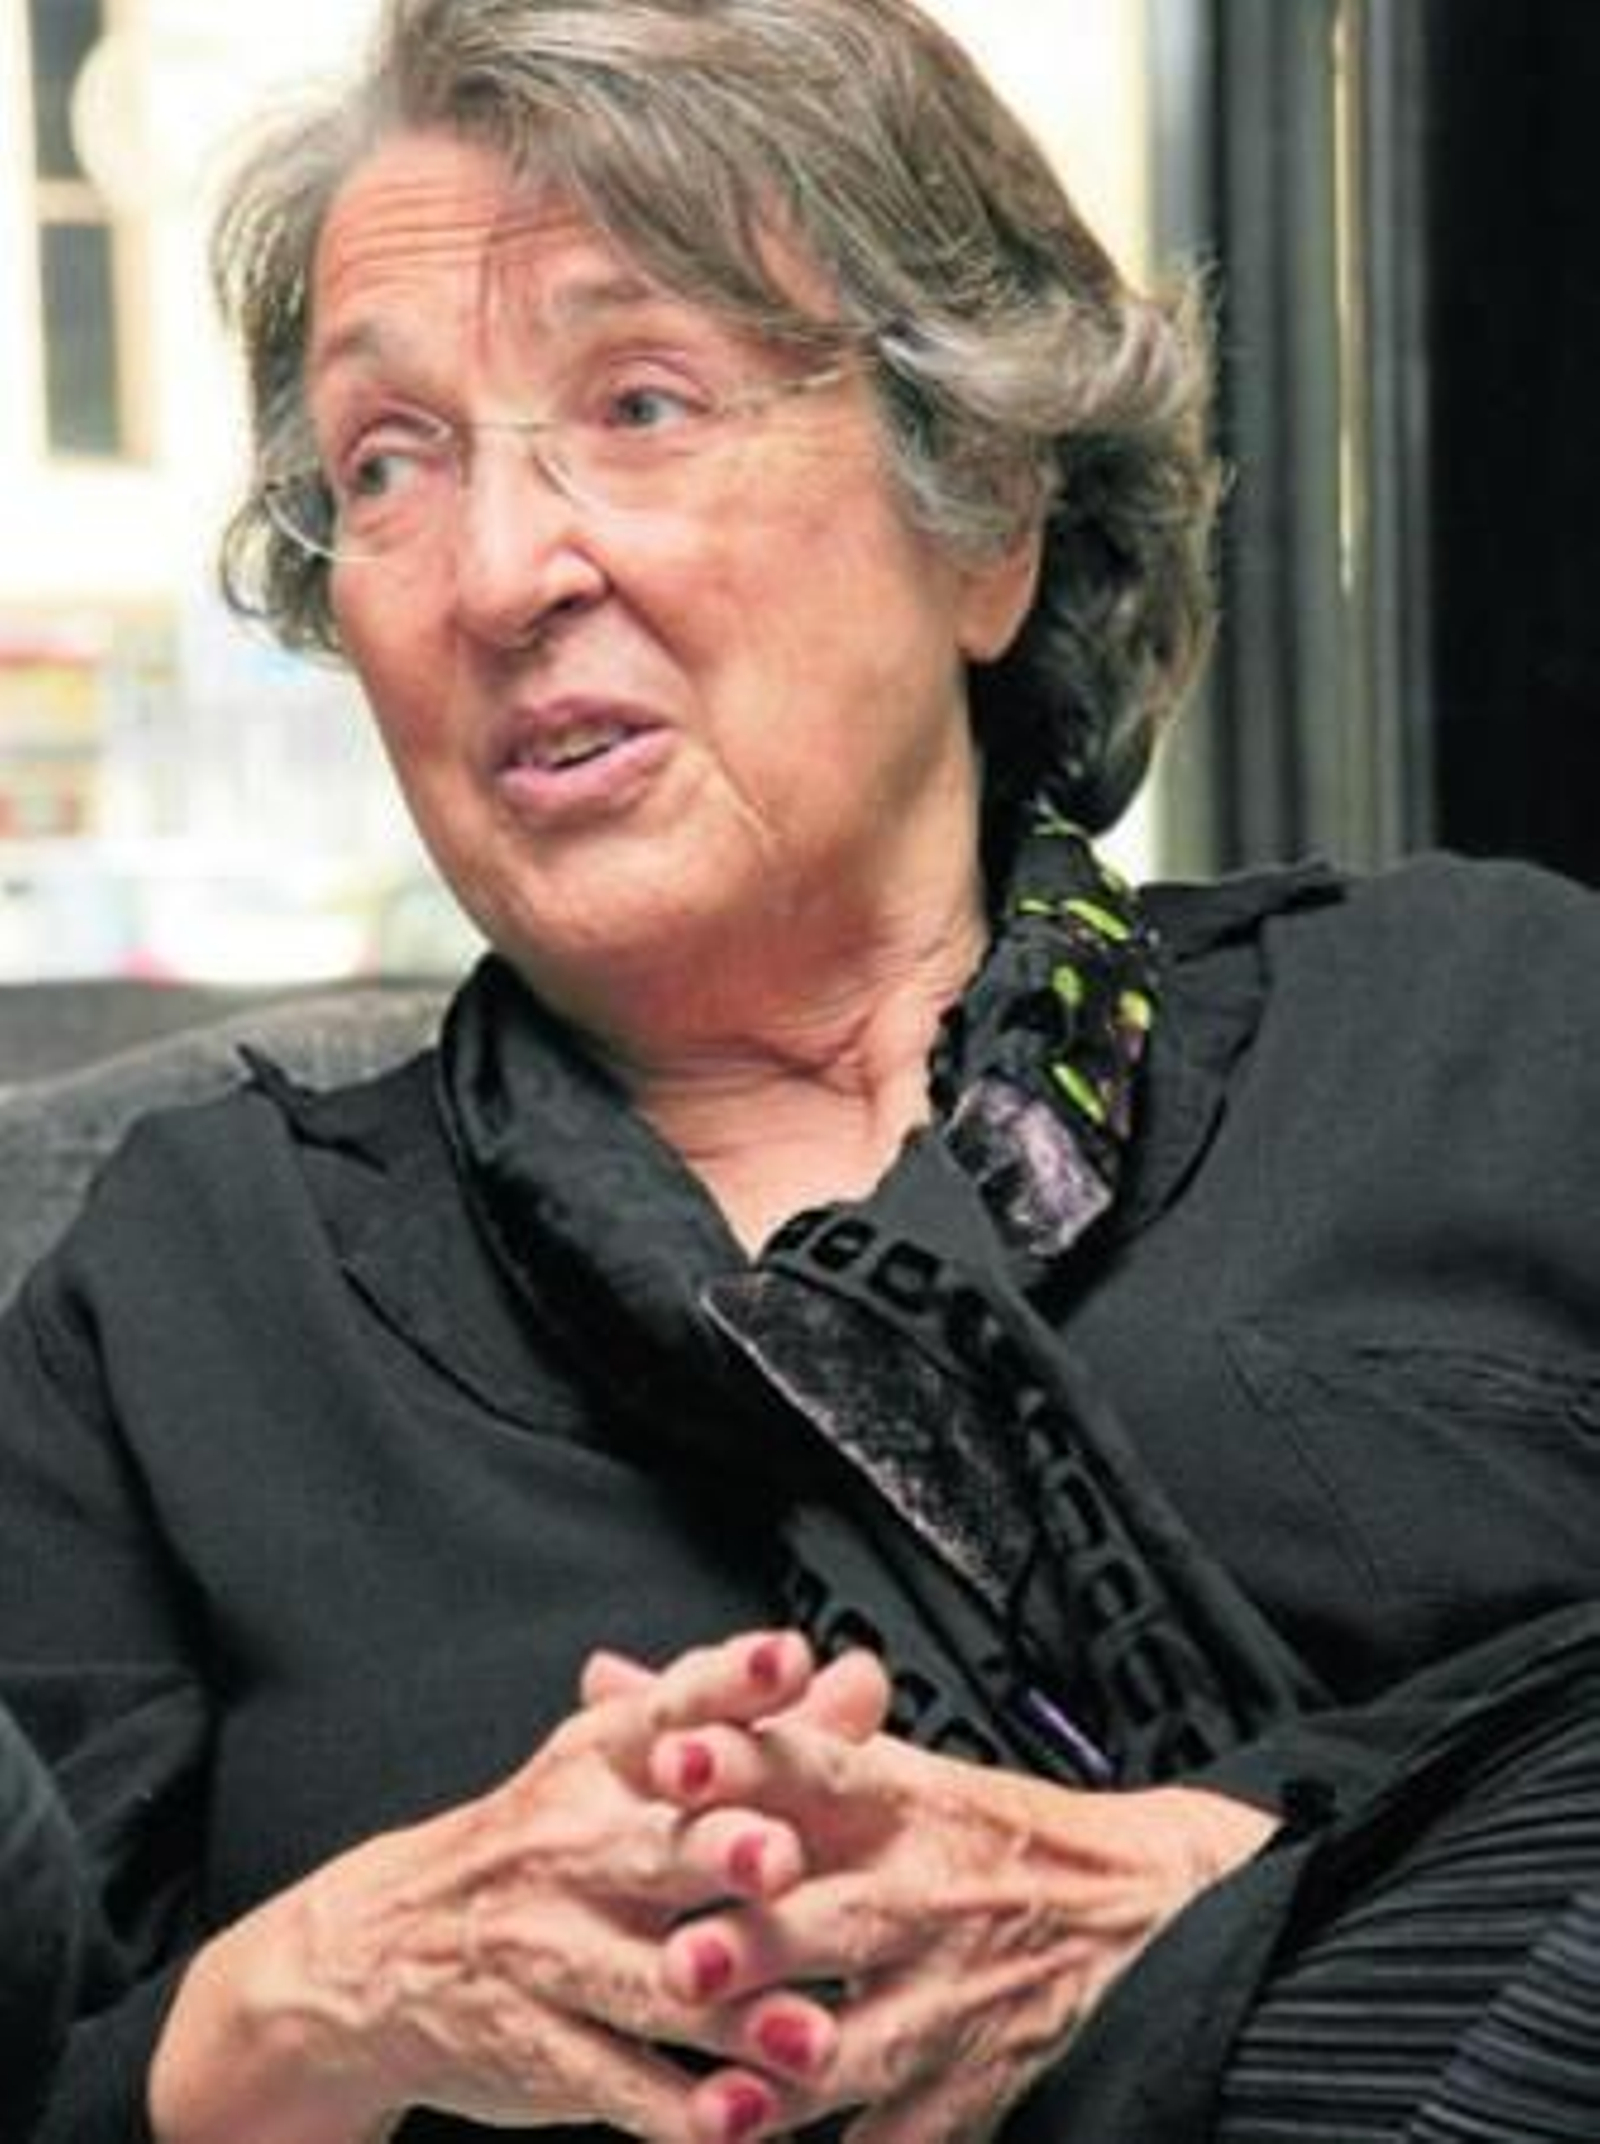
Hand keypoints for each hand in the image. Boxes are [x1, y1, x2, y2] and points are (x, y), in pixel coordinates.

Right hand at [147, 1631, 882, 2143]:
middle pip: (655, 1845)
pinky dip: (678, 2108)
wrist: (382, 1952)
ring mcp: (542, 1949)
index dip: (727, 1683)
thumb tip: (865, 1677)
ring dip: (733, 2017)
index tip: (787, 1659)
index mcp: (598, 1761)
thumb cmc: (544, 1846)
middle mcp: (568, 1844)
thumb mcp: (620, 1767)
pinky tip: (740, 2123)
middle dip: (721, 1852)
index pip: (668, 1707)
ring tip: (810, 2039)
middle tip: (782, 1860)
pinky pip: (613, 2081)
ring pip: (649, 1982)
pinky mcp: (532, 2045)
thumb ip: (749, 1727)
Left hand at [651, 1719, 1280, 2140]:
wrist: (1141, 1906)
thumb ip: (738, 1729)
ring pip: (867, 2043)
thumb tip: (602, 1681)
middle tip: (679, 1963)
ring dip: (791, 2076)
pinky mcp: (976, 2084)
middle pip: (835, 1916)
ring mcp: (953, 1997)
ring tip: (718, 2110)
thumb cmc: (980, 1829)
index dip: (745, 1761)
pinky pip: (908, 2139)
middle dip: (757, 1944)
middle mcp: (925, 1893)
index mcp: (899, 1801)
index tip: (674, 1761)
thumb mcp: (878, 1761)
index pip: (816, 1767)